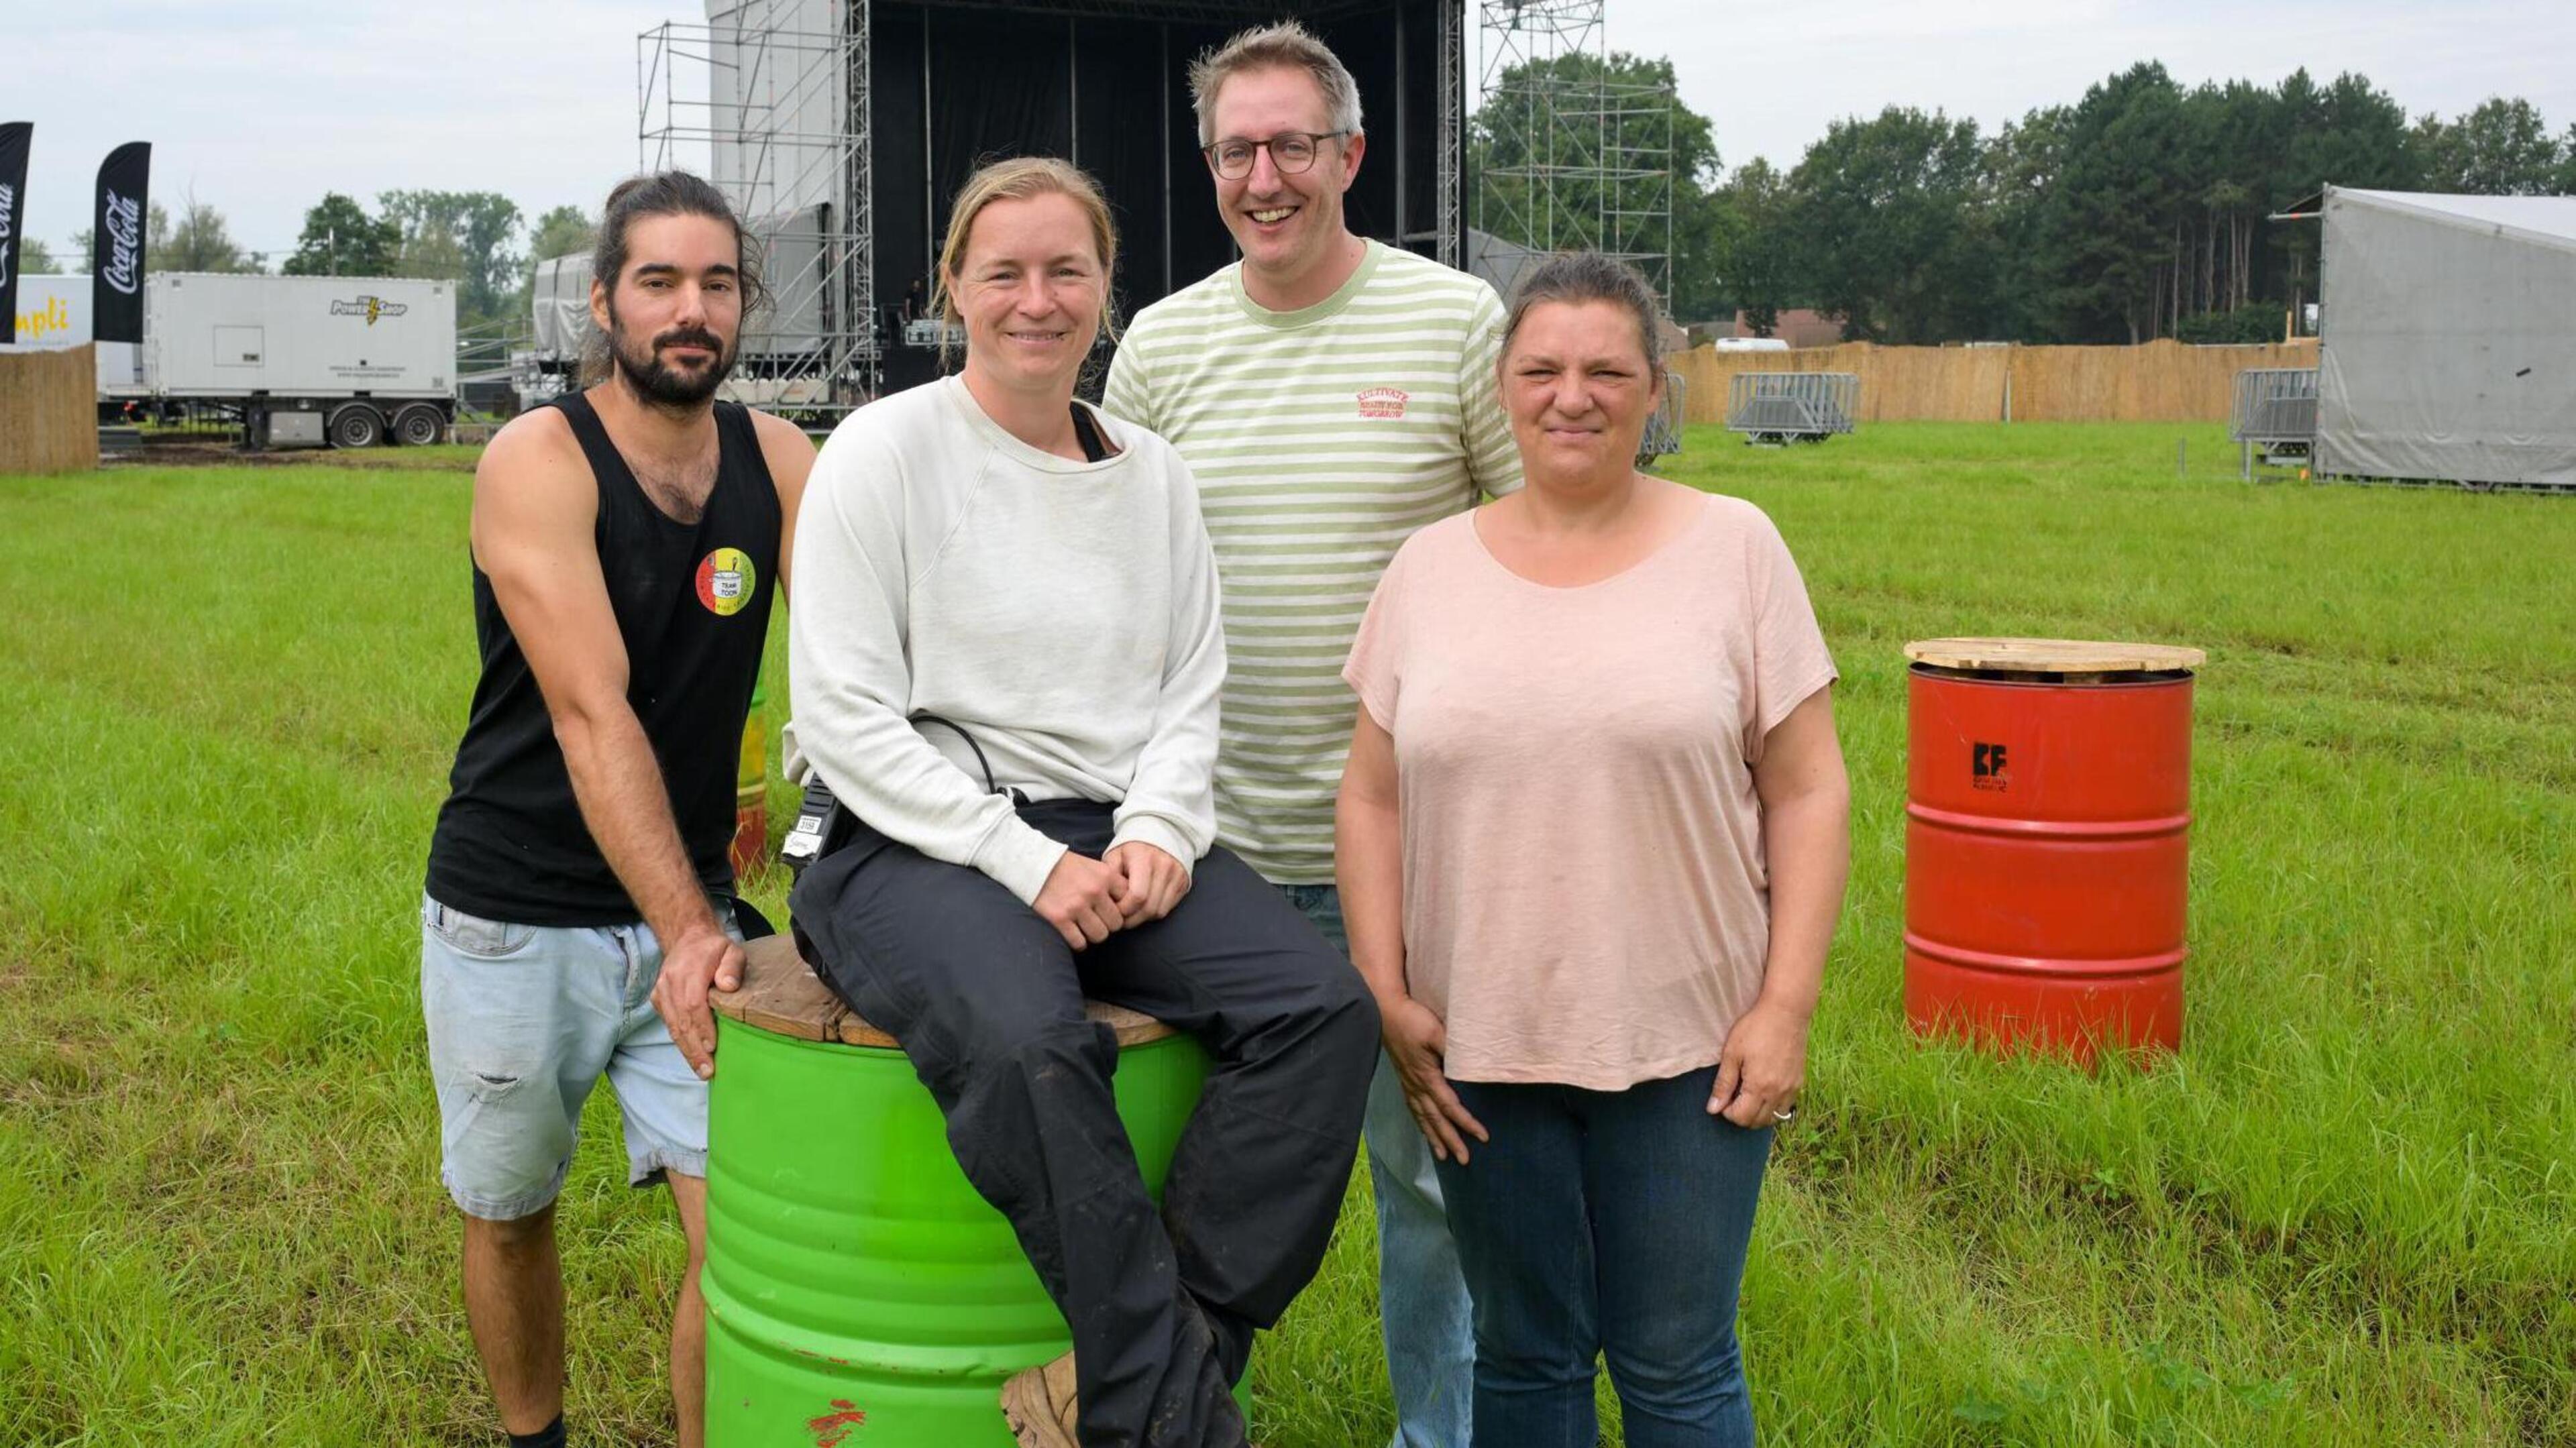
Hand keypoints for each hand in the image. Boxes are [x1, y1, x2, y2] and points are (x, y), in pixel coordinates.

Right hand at [652, 925, 744, 1080]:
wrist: (688, 939)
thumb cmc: (715, 950)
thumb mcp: (732, 950)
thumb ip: (732, 967)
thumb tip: (728, 985)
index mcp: (688, 970)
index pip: (693, 1003)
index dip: (702, 1027)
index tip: (712, 1047)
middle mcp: (670, 982)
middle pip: (681, 1020)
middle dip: (694, 1048)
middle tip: (708, 1071)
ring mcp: (661, 992)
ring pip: (673, 1026)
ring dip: (687, 1050)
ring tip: (701, 1070)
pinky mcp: (658, 999)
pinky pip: (669, 1024)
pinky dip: (681, 1042)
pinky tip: (692, 1057)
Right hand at [1032, 851, 1124, 950]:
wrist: (1033, 864)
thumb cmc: (1066, 866)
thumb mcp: (1094, 866)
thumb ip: (1110, 883)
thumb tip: (1126, 905)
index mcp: (1105, 876)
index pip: (1129, 902)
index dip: (1122, 909)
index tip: (1112, 910)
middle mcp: (1094, 891)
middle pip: (1116, 924)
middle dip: (1108, 924)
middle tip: (1098, 920)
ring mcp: (1077, 906)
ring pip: (1100, 935)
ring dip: (1094, 934)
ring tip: (1086, 927)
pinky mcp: (1060, 919)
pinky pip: (1079, 942)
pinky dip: (1078, 942)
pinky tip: (1074, 934)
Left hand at [1105, 841, 1190, 925]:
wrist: (1161, 832)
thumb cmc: (1132, 848)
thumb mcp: (1115, 855)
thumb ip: (1110, 877)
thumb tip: (1108, 901)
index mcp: (1144, 858)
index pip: (1137, 896)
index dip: (1124, 910)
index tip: (1113, 911)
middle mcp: (1164, 867)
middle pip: (1149, 907)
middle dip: (1132, 919)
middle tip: (1120, 919)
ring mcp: (1176, 875)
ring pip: (1159, 911)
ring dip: (1143, 918)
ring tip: (1131, 914)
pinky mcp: (1183, 883)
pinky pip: (1168, 908)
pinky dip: (1154, 913)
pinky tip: (1143, 908)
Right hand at [1380, 995, 1487, 1163]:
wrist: (1385, 1010)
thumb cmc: (1412, 1019)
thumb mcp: (1436, 1031)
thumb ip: (1453, 1049)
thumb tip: (1471, 1064)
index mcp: (1427, 1076)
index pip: (1450, 1107)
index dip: (1466, 1123)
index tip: (1483, 1136)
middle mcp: (1416, 1085)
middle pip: (1435, 1119)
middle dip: (1450, 1140)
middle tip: (1464, 1160)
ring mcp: (1408, 1083)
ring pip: (1422, 1117)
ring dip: (1433, 1137)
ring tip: (1442, 1156)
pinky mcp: (1403, 1078)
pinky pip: (1412, 1107)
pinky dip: (1420, 1122)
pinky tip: (1423, 1128)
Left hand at [1710, 999, 1809, 1127]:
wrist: (1786, 1011)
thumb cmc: (1756, 1028)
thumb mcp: (1732, 1053)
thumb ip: (1723, 1084)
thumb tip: (1713, 1109)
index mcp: (1759, 1086)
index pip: (1741, 1118)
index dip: (1727, 1113)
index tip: (1722, 1100)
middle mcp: (1778, 1092)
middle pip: (1757, 1122)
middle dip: (1741, 1116)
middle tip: (1732, 1099)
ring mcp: (1791, 1088)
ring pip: (1774, 1118)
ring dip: (1758, 1114)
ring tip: (1747, 1096)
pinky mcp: (1799, 1081)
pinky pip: (1786, 1107)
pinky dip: (1773, 1107)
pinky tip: (1764, 1092)